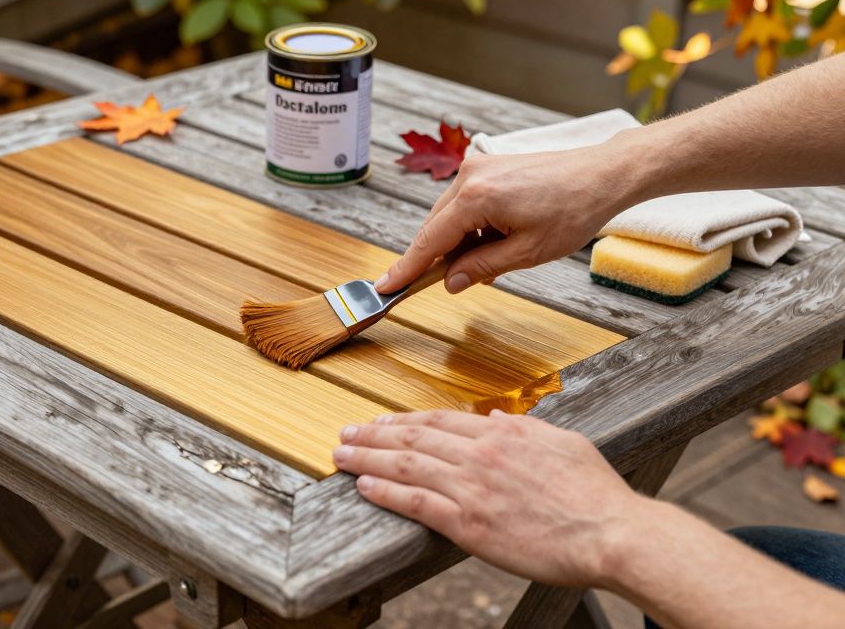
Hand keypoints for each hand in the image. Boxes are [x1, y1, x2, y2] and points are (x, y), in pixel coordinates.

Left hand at [332, 410, 649, 587]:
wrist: (611, 532)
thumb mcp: (562, 443)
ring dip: (367, 458)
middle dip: (373, 434)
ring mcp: (471, 488)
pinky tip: (364, 486)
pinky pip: (415, 502)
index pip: (440, 421)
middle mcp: (481, 455)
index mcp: (502, 434)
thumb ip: (523, 429)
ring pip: (406, 465)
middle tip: (346, 432)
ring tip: (341, 455)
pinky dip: (385, 491)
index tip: (382, 422)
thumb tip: (493, 419)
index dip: (405, 421)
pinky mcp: (468, 523)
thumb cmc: (595, 493)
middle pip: (414, 437)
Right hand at [375, 142, 635, 294]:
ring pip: (449, 216)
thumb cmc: (573, 210)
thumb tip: (451, 281)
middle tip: (448, 284)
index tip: (386, 286)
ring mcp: (477, 166)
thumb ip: (482, 267)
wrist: (601, 174)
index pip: (429, 241)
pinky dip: (471, 225)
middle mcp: (468, 176)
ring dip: (460, 241)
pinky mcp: (487, 165)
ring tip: (495, 258)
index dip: (407, 268)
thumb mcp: (528, 252)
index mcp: (476, 197)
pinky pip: (464, 202)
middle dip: (439, 258)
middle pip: (435, 227)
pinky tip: (496, 239)